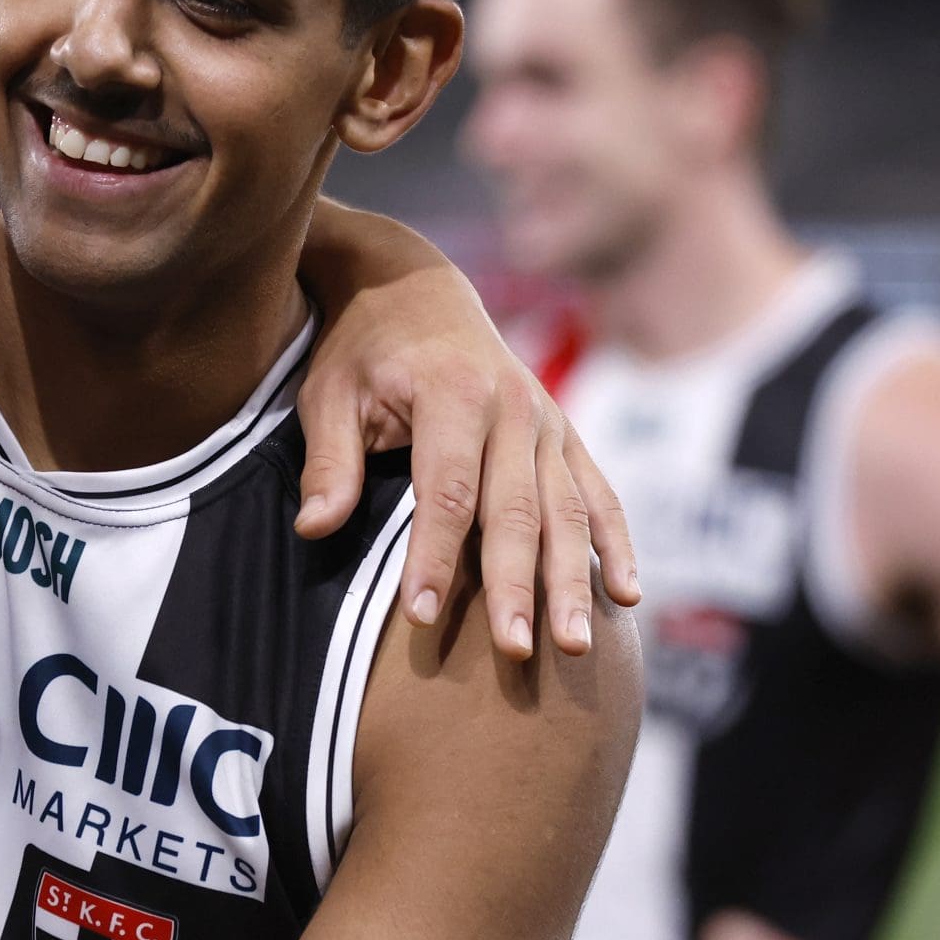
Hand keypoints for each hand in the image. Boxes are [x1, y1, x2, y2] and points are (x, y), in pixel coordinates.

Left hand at [295, 262, 637, 657]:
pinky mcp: (566, 434)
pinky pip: (599, 494)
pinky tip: (624, 596)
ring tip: (574, 648)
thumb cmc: (362, 349)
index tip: (420, 616)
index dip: (434, 557)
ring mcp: (550, 421)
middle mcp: (514, 408)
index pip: (447, 492)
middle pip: (516, 512)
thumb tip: (314, 527)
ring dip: (571, 582)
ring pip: (567, 512)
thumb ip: (329, 460)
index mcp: (453, 394)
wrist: (415, 287)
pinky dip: (614, 544)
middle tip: (515, 653)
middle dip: (516, 587)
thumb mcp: (328, 393)